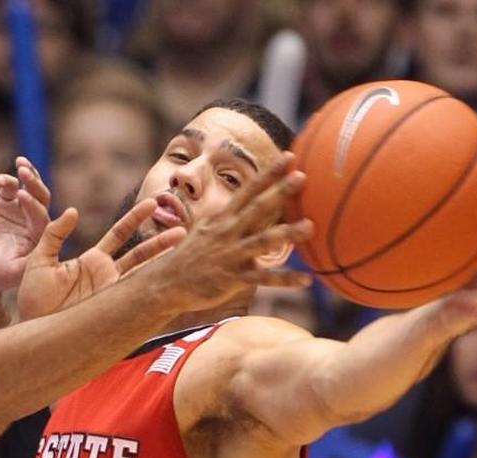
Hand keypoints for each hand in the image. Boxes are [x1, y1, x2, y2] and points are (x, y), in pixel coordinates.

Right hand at [0, 157, 49, 294]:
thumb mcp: (14, 273)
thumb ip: (30, 261)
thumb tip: (47, 249)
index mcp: (41, 238)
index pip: (42, 217)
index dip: (34, 206)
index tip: (24, 197)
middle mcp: (34, 222)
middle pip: (41, 198)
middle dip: (35, 185)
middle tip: (25, 173)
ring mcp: (19, 211)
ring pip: (27, 188)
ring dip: (27, 175)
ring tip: (21, 164)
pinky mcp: (3, 204)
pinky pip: (8, 187)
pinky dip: (5, 180)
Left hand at [18, 202, 186, 318]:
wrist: (31, 327)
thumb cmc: (33, 298)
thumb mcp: (39, 259)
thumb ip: (54, 233)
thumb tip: (74, 210)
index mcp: (91, 260)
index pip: (119, 234)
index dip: (136, 218)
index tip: (152, 203)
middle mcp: (106, 274)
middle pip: (140, 252)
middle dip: (161, 240)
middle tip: (183, 228)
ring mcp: (111, 291)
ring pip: (144, 272)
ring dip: (164, 260)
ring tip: (185, 246)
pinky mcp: (111, 306)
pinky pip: (136, 293)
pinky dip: (153, 284)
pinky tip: (170, 275)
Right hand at [150, 154, 313, 310]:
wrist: (166, 283)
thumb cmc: (190, 256)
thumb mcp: (206, 229)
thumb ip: (230, 218)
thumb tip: (250, 206)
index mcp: (222, 218)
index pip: (248, 190)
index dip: (269, 174)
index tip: (289, 156)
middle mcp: (227, 232)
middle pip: (257, 208)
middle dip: (279, 191)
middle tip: (302, 175)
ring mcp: (230, 254)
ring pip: (262, 241)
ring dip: (287, 233)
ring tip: (310, 226)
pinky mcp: (232, 278)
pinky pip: (263, 278)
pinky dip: (285, 280)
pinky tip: (307, 279)